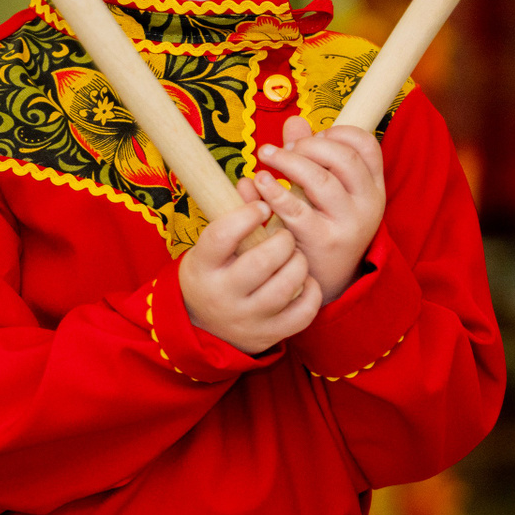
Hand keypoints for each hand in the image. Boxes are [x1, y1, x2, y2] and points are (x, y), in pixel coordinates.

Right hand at [179, 181, 321, 355]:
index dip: (246, 214)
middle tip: (285, 235)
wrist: (204, 327)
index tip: (262, 206)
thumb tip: (252, 180)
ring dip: (298, 262)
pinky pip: (304, 311)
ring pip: (287, 285)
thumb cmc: (213, 273)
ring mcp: (248, 318)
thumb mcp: (211, 246)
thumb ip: (231, 214)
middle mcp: (223, 295)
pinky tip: (303, 279)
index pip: (222, 235)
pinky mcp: (271, 334)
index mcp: (203, 267)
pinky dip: (311, 290)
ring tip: (294, 256)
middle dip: (283, 240)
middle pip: (262, 260)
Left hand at [251, 116, 384, 303]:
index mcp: (373, 186)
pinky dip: (274, 192)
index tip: (314, 137)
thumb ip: (312, 156)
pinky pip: (296, 210)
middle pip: (342, 158)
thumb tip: (294, 122)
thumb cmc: (323, 227)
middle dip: (308, 145)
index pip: (367, 145)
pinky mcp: (323, 241)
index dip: (338, 133)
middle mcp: (368, 203)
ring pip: (319, 179)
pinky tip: (260, 182)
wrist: (327, 282)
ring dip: (288, 162)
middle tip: (282, 148)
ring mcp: (348, 223)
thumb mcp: (325, 192)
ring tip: (266, 156)